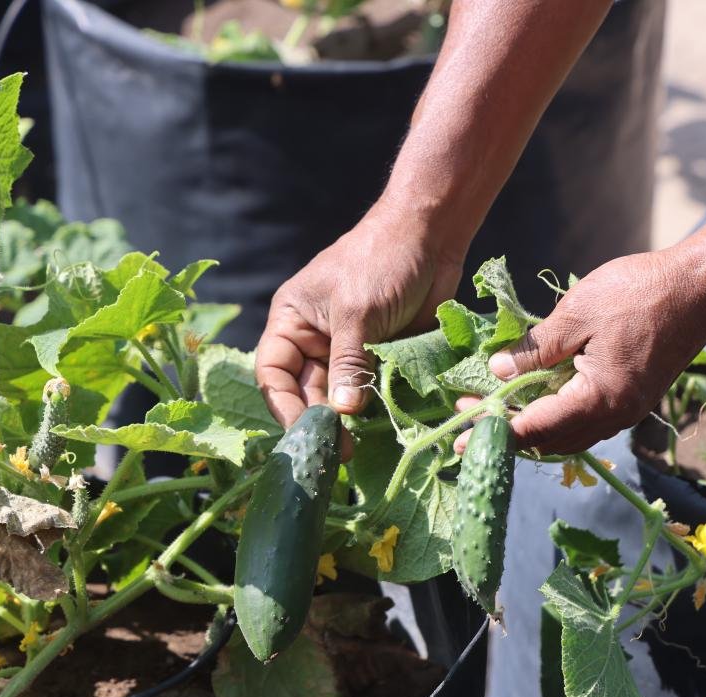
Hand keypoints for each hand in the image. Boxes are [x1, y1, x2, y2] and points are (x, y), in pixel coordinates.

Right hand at [255, 201, 463, 443]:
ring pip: (337, 395)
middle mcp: (314, 337)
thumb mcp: (358, 313)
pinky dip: (373, 410)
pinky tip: (380, 430)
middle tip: (339, 451)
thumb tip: (341, 413)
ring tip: (357, 448)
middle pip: (305, 391)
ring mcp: (348, 348)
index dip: (284, 405)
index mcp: (292, 320)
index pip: (273, 372)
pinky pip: (369, 390)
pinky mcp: (380, 355)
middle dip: (319, 421)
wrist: (432, 236)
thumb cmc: (382, 261)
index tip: (304, 433)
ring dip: (346, 421)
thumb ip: (348, 363)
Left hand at [454, 248, 705, 455]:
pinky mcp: (632, 398)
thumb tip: (497, 373)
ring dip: (532, 425)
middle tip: (468, 413)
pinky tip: (535, 394)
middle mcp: (614, 417)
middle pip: (551, 442)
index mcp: (599, 400)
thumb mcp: (577, 314)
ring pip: (568, 434)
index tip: (461, 434)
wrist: (702, 286)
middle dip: (508, 431)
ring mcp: (627, 410)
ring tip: (496, 406)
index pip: (536, 429)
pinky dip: (555, 415)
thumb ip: (535, 349)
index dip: (495, 432)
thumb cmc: (640, 293)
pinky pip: (585, 420)